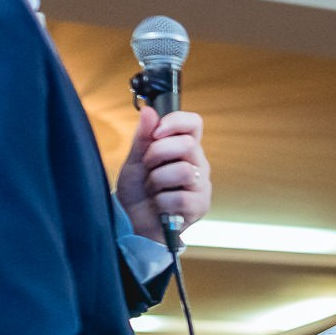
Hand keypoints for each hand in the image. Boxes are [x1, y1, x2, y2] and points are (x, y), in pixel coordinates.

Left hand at [116, 105, 211, 238]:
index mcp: (185, 148)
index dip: (175, 122)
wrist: (134, 222)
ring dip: (158, 180)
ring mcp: (201, 186)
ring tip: (153, 189)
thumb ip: (143, 137)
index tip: (156, 133)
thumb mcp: (135, 161)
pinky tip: (159, 206)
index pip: (193, 123)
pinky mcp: (200, 206)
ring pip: (184, 171)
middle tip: (147, 166)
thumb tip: (148, 112)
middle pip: (188, 145)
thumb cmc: (138, 191)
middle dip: (158, 154)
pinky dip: (162, 202)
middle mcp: (198, 164)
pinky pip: (181, 197)